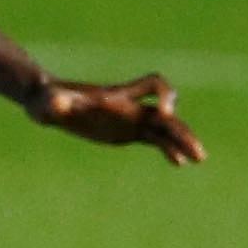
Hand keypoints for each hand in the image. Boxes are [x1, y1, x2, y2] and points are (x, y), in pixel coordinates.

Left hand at [27, 73, 204, 164]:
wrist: (49, 104)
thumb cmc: (49, 99)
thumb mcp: (50, 102)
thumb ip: (56, 102)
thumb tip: (57, 104)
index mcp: (118, 95)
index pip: (153, 84)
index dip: (163, 94)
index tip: (162, 111)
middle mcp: (131, 105)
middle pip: (166, 114)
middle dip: (182, 131)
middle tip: (197, 151)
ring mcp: (131, 119)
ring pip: (165, 128)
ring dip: (182, 142)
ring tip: (198, 159)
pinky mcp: (127, 132)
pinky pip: (154, 139)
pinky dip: (167, 149)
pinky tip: (179, 163)